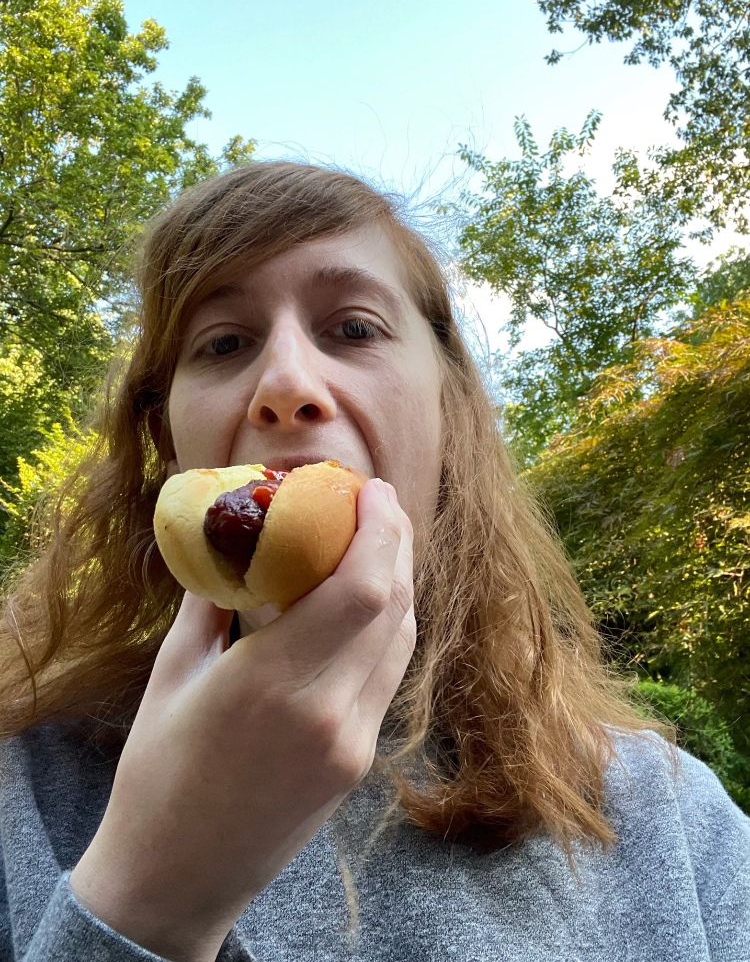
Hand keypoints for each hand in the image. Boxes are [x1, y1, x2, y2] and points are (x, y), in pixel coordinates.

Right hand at [70, 478, 414, 961]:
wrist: (178, 877)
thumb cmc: (158, 773)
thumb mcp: (174, 675)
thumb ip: (211, 602)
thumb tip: (235, 540)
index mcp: (273, 685)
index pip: (360, 591)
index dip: (379, 530)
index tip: (370, 489)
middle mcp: (329, 713)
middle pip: (394, 606)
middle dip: (396, 541)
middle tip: (377, 502)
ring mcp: (353, 743)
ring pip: (402, 639)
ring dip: (399, 580)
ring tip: (377, 540)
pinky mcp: (359, 762)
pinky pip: (388, 675)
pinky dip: (389, 626)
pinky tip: (369, 601)